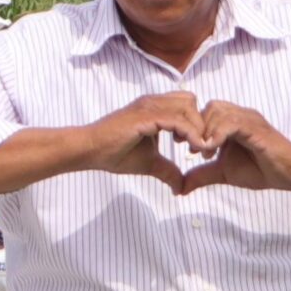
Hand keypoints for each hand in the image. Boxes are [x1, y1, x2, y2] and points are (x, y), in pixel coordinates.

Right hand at [74, 92, 204, 191]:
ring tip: (196, 149)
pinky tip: (192, 149)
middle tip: (199, 149)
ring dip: (198, 128)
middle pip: (192, 102)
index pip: (186, 106)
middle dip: (201, 124)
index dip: (196, 124)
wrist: (89, 150)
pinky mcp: (146, 116)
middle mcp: (153, 102)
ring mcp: (150, 106)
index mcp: (154, 109)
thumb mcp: (148, 163)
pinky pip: (179, 120)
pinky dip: (191, 134)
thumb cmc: (113, 153)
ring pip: (189, 107)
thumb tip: (181, 188)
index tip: (197, 148)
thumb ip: (167, 171)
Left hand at [180, 101, 290, 193]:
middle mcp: (239, 116)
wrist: (289, 174)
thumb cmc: (259, 170)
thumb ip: (201, 175)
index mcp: (230, 122)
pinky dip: (217, 135)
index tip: (182, 144)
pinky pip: (231, 122)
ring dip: (205, 131)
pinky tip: (213, 151)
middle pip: (208, 107)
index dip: (190, 126)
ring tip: (205, 153)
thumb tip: (179, 188)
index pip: (203, 111)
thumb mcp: (222, 173)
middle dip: (195, 127)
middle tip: (192, 149)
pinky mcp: (256, 128)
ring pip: (217, 111)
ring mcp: (249, 119)